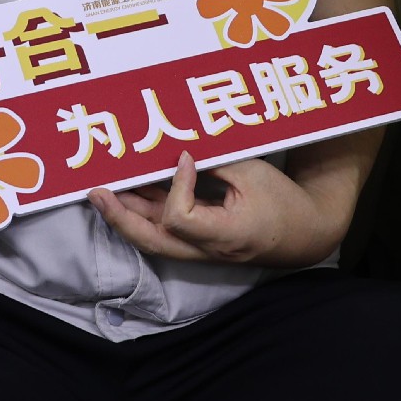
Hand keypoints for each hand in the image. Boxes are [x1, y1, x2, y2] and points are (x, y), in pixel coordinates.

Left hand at [88, 152, 349, 269]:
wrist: (305, 234)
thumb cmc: (283, 202)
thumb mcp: (254, 173)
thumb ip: (215, 163)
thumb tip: (179, 150)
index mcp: (225, 235)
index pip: (180, 218)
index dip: (175, 186)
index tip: (185, 157)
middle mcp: (207, 250)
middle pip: (153, 241)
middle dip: (120, 217)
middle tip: (96, 192)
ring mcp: (201, 250)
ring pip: (155, 238)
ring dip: (126, 214)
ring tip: (101, 191)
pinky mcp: (200, 243)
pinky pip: (166, 231)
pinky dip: (146, 212)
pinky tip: (132, 191)